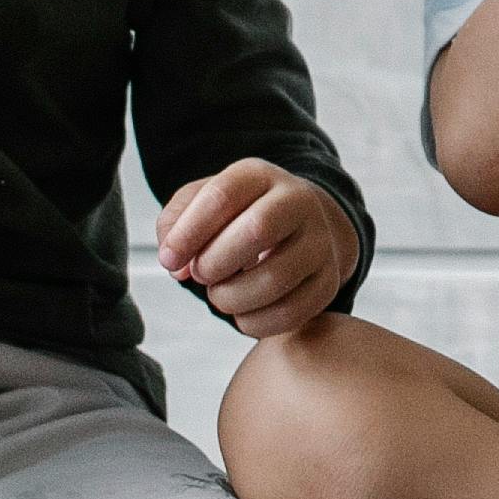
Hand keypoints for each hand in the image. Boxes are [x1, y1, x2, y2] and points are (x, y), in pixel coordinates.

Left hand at [157, 159, 358, 336]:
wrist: (306, 226)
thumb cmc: (243, 217)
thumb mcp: (204, 203)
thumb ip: (175, 224)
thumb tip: (177, 264)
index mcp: (260, 175)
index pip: (222, 196)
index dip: (188, 233)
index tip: (169, 259)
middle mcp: (298, 201)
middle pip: (257, 230)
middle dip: (215, 262)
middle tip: (201, 274)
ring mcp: (319, 241)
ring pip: (275, 277)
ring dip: (232, 297)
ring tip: (220, 294)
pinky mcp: (328, 281)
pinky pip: (291, 312)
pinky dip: (256, 322)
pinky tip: (243, 312)